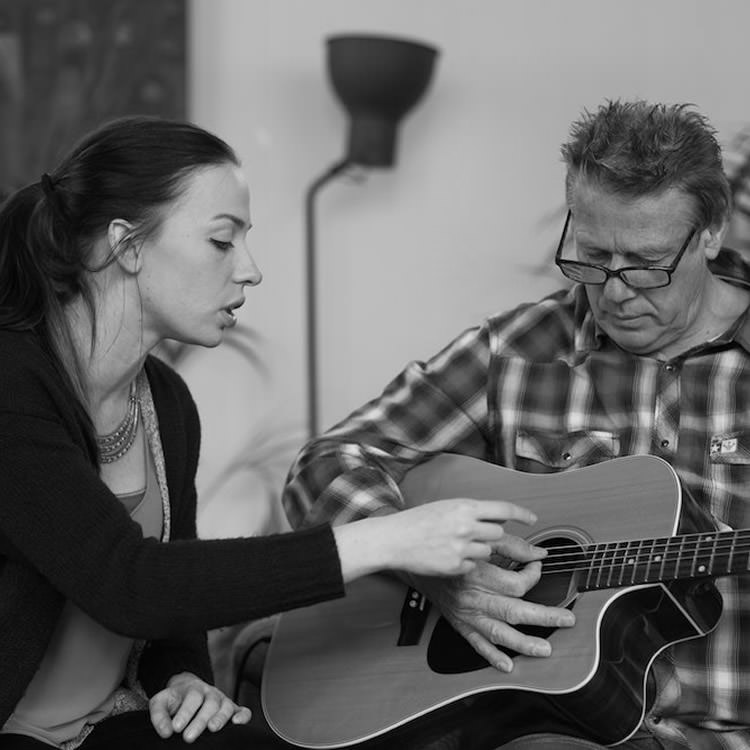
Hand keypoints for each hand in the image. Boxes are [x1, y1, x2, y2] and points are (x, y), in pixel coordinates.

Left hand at [149, 672, 251, 742]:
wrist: (187, 689)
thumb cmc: (174, 700)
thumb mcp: (161, 702)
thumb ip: (159, 715)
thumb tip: (165, 732)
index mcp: (193, 690)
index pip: (192, 698)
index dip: (185, 712)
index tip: (176, 728)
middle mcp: (210, 694)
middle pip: (209, 704)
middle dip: (200, 721)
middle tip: (188, 737)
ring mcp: (223, 701)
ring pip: (226, 706)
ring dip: (220, 717)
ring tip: (212, 728)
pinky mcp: (233, 709)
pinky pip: (243, 710)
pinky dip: (243, 716)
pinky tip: (237, 723)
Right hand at [334, 497, 541, 580]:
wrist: (394, 539)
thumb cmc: (416, 521)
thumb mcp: (445, 507)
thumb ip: (470, 511)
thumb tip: (495, 516)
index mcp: (465, 506)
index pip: (503, 509)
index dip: (521, 514)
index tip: (532, 519)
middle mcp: (467, 526)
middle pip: (499, 533)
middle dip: (492, 536)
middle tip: (478, 536)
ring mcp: (463, 548)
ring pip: (487, 551)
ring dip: (478, 550)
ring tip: (455, 545)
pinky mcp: (457, 567)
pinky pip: (473, 566)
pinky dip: (465, 563)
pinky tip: (446, 556)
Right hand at [410, 534, 574, 672]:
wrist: (418, 563)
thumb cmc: (450, 551)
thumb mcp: (479, 541)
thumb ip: (510, 545)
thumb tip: (537, 553)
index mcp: (479, 573)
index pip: (516, 583)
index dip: (533, 575)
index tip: (537, 566)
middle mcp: (473, 596)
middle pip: (514, 610)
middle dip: (544, 617)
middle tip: (566, 619)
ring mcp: (466, 613)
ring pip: (499, 632)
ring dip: (524, 643)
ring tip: (545, 649)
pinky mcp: (459, 623)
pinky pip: (477, 643)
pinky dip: (492, 656)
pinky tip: (507, 665)